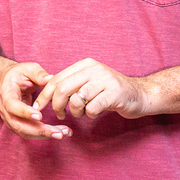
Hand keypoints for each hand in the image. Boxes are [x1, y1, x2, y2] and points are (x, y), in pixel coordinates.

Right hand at [0, 62, 70, 140]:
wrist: (7, 83)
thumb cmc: (18, 74)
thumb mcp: (28, 68)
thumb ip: (38, 73)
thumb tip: (50, 79)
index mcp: (6, 94)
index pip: (12, 106)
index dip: (25, 112)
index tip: (39, 116)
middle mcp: (5, 110)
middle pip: (19, 125)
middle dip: (39, 130)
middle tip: (58, 132)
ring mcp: (10, 119)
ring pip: (25, 133)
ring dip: (44, 135)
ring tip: (63, 134)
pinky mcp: (18, 125)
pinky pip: (29, 134)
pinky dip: (44, 135)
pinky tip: (59, 133)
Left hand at [33, 58, 150, 120]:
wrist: (141, 94)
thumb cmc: (112, 91)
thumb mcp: (91, 81)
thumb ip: (73, 83)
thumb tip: (46, 89)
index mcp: (86, 64)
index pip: (57, 78)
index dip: (45, 94)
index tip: (38, 107)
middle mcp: (95, 69)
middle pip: (63, 88)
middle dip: (56, 105)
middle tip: (59, 115)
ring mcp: (105, 80)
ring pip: (76, 100)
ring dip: (75, 112)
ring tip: (83, 113)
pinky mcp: (114, 94)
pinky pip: (91, 109)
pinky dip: (90, 115)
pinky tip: (95, 113)